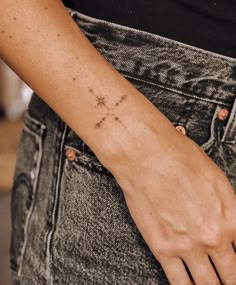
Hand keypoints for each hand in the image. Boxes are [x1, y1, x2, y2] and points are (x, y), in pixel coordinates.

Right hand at [110, 123, 235, 284]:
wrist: (147, 155)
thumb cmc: (177, 157)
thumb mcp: (214, 176)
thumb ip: (223, 203)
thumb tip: (223, 215)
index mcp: (230, 214)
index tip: (235, 264)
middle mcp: (214, 235)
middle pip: (232, 273)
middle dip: (231, 279)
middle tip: (228, 279)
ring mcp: (189, 245)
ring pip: (208, 283)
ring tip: (212, 284)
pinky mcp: (163, 247)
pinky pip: (179, 281)